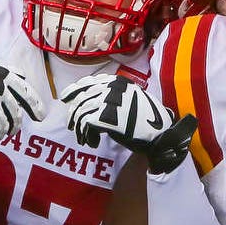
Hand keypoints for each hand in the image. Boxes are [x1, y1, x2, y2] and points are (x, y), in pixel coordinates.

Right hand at [0, 51, 45, 141]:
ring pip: (6, 125)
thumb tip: (22, 77)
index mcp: (2, 74)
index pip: (26, 93)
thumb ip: (4, 69)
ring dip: (5, 132)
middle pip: (16, 113)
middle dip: (17, 124)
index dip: (36, 106)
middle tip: (16, 130)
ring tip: (2, 134)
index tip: (40, 116)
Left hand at [59, 73, 195, 174]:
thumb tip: (88, 97)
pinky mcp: (106, 117)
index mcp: (117, 82)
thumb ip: (113, 95)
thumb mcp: (131, 99)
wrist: (159, 134)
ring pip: (81, 111)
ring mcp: (109, 101)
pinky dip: (86, 135)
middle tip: (71, 125)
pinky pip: (86, 125)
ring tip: (82, 138)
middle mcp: (112, 88)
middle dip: (73, 112)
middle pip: (82, 97)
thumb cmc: (145, 119)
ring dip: (79, 127)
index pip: (88, 82)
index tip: (66, 99)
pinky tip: (91, 142)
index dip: (74, 90)